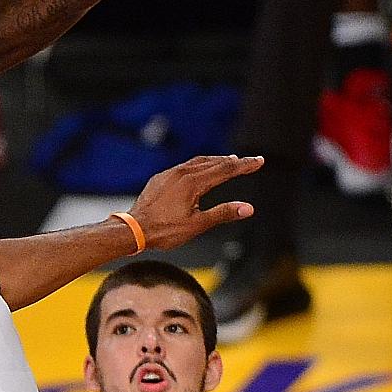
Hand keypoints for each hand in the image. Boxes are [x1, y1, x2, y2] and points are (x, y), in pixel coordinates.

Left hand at [128, 155, 263, 250]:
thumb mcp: (198, 225)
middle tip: (248, 160)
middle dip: (233, 161)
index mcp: (193, 183)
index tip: (259, 160)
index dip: (244, 165)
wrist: (132, 230)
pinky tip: (199, 170)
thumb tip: (248, 208)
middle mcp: (181, 173)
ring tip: (228, 161)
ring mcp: (168, 174)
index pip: (225, 169)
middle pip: (213, 162)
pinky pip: (183, 167)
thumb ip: (223, 213)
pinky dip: (198, 165)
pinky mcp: (159, 179)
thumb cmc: (163, 231)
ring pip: (197, 162)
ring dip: (215, 161)